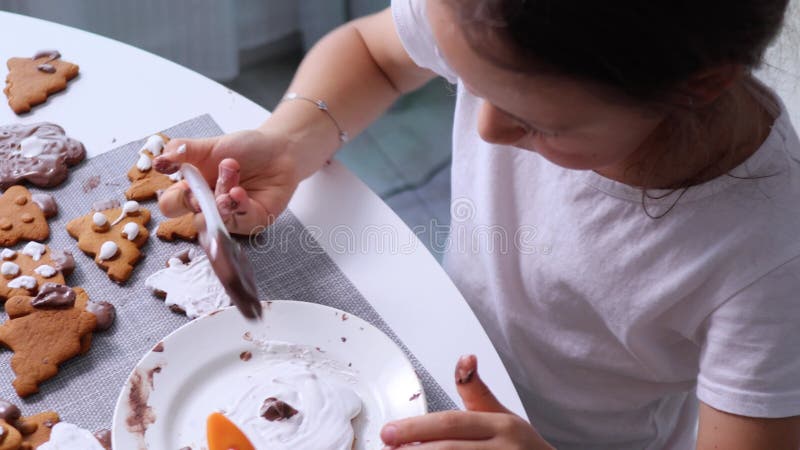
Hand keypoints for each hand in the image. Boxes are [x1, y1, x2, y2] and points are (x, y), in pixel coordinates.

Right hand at [153, 129, 298, 234]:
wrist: (278, 149)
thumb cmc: (244, 149)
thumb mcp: (208, 146)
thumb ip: (182, 151)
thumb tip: (158, 161)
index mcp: (193, 191)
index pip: (171, 207)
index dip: (174, 200)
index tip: (181, 182)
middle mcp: (210, 209)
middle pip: (194, 221)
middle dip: (199, 203)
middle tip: (205, 185)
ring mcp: (232, 218)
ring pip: (218, 221)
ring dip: (221, 197)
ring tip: (231, 170)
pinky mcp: (254, 221)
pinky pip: (242, 222)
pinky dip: (239, 204)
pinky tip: (239, 191)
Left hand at [380, 355, 553, 448]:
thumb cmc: (520, 447)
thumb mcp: (502, 416)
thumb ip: (477, 391)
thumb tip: (466, 358)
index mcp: (502, 426)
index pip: (452, 423)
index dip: (417, 427)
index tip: (389, 432)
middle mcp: (504, 449)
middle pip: (449, 449)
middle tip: (387, 449)